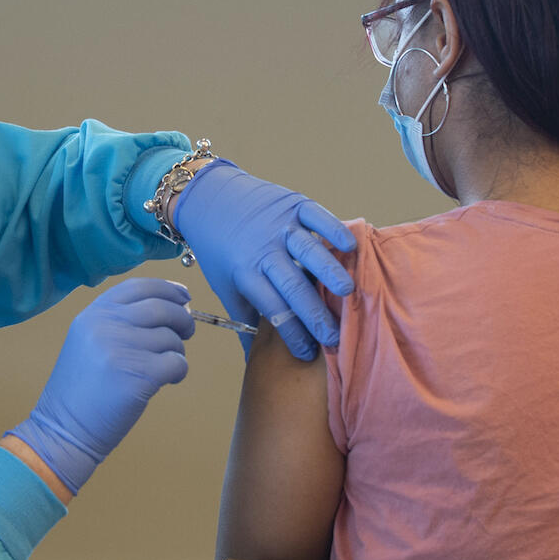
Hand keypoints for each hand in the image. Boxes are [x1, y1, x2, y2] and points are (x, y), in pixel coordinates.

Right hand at [6, 278, 192, 494]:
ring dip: (178, 351)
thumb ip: (121, 321)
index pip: (138, 286)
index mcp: (93, 314)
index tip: (184, 297)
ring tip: (165, 366)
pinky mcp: (138, 376)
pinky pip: (176, 363)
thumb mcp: (89, 341)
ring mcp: (120, 349)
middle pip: (161, 308)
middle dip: (182, 319)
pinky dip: (179, 371)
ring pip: (171, 338)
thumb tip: (174, 308)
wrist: (64, 429)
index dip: (167, 289)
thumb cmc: (82, 389)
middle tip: (187, 331)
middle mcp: (105, 325)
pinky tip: (168, 380)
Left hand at [172, 160, 354, 360]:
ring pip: (307, 250)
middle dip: (314, 314)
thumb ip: (245, 319)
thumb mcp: (225, 285)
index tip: (308, 354)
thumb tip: (254, 360)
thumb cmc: (220, 248)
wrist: (209, 198)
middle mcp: (263, 249)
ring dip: (329, 271)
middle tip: (335, 337)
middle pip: (292, 285)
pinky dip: (334, 229)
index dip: (291, 333)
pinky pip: (316, 216)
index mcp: (245, 273)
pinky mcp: (292, 203)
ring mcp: (279, 224)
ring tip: (348, 292)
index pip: (272, 309)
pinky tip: (349, 247)